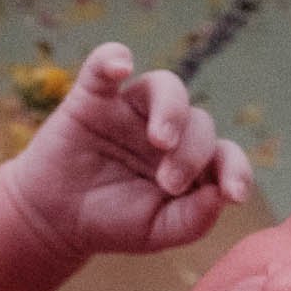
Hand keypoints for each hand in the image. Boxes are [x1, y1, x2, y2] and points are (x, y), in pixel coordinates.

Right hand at [0, 42, 252, 260]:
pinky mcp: (93, 96)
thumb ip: (193, 220)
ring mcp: (131, 109)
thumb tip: (222, 195)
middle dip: (192, 153)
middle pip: (199, 122)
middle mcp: (168, 128)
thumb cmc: (112, 222)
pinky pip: (105, 61)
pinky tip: (120, 68)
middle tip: (169, 182)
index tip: (233, 195)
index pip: (225, 154)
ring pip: (166, 85)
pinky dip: (113, 58)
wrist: (54, 219)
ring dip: (171, 109)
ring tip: (160, 140)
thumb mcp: (156, 232)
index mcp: (190, 160)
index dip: (236, 169)